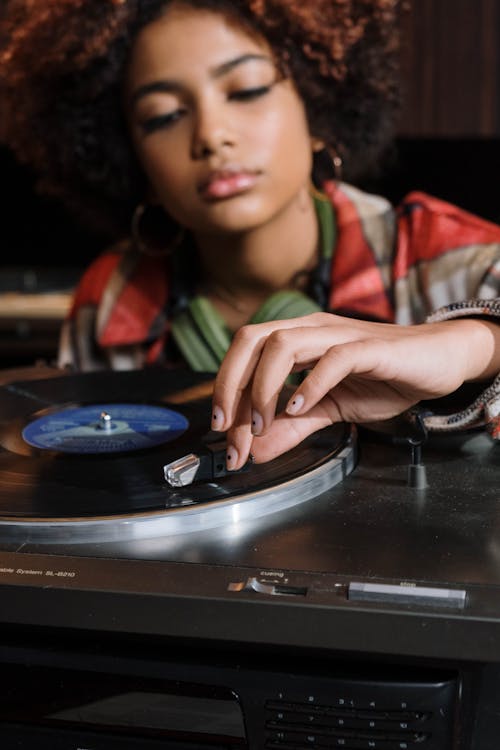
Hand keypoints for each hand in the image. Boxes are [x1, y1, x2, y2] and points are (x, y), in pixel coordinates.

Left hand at [211, 312, 497, 467]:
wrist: (438, 361)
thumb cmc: (384, 378)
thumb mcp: (329, 410)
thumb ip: (292, 428)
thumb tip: (255, 450)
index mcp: (298, 339)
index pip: (245, 354)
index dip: (225, 391)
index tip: (223, 435)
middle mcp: (312, 329)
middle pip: (252, 339)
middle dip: (230, 384)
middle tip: (229, 428)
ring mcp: (339, 335)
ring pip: (283, 344)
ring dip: (263, 387)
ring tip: (262, 424)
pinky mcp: (370, 348)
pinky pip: (333, 358)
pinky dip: (310, 384)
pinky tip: (299, 408)